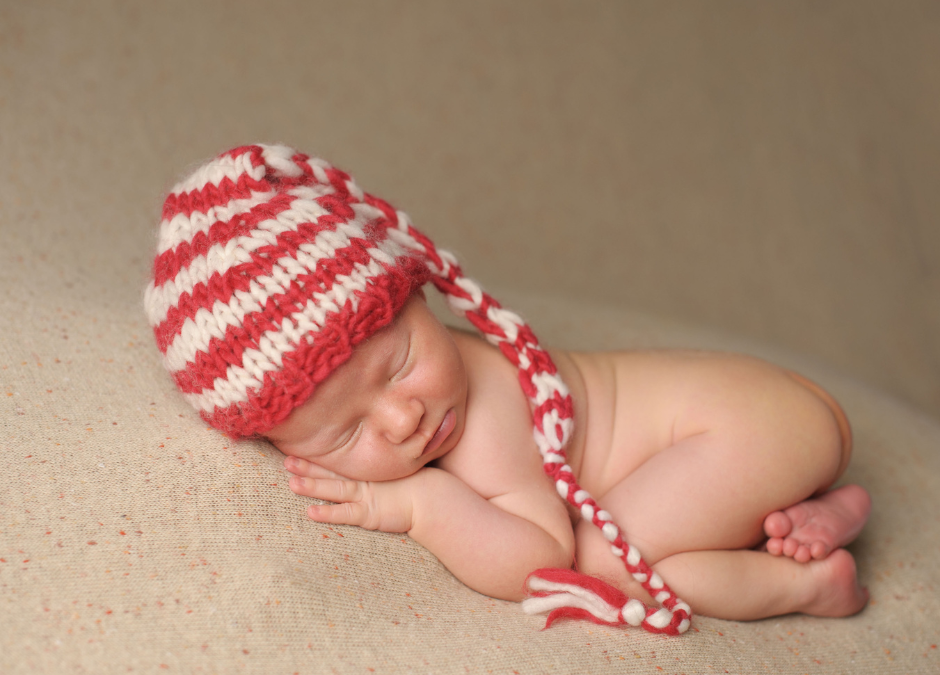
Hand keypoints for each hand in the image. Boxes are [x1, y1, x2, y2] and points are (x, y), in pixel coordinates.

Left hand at [284, 456, 417, 532]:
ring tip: (291, 483)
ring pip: (333, 490)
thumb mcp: (394, 471)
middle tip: (286, 461)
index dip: (317, 457)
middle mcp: (362, 480)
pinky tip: (311, 512)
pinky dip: (328, 513)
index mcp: (366, 471)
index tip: (298, 449)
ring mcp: (365, 496)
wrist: (431, 497)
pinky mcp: (369, 514)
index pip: (337, 463)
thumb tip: (369, 456)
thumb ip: (378, 466)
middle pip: (331, 473)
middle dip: (308, 467)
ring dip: (312, 486)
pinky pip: (345, 514)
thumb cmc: (415, 483)